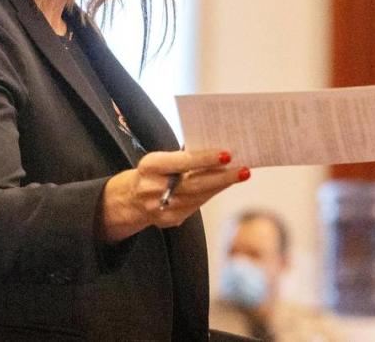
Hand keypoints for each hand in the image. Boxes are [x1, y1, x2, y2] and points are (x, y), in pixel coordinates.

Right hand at [100, 148, 248, 241]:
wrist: (130, 199)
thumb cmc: (152, 172)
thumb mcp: (160, 159)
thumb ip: (182, 158)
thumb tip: (216, 154)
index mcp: (149, 167)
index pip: (181, 162)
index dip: (204, 159)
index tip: (227, 154)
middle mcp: (153, 189)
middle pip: (194, 185)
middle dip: (222, 177)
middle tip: (243, 170)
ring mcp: (161, 208)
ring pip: (199, 197)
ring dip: (221, 185)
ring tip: (239, 174)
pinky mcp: (169, 220)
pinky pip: (196, 207)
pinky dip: (211, 194)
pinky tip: (222, 185)